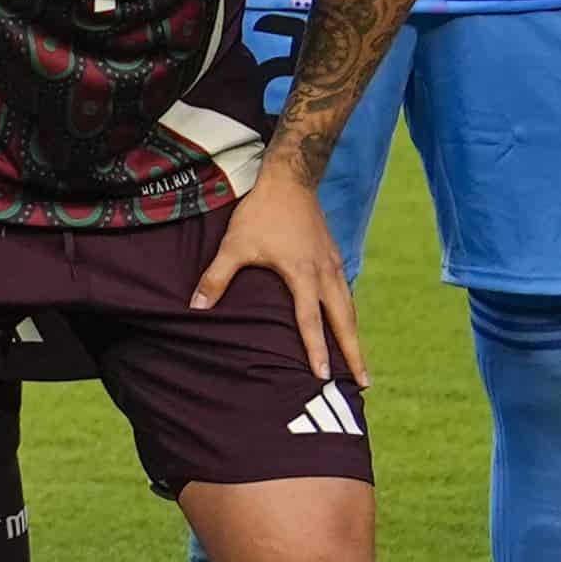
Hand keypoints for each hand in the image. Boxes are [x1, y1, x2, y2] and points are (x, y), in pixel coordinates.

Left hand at [193, 158, 364, 386]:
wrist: (289, 179)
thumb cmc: (260, 213)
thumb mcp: (234, 245)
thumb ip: (215, 278)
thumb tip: (195, 308)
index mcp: (302, 273)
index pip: (310, 320)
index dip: (316, 349)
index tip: (323, 375)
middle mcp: (324, 272)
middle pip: (344, 320)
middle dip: (354, 352)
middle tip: (365, 382)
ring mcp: (332, 264)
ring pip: (349, 307)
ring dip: (355, 336)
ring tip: (361, 364)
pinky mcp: (333, 256)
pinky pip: (346, 292)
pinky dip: (349, 314)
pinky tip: (348, 327)